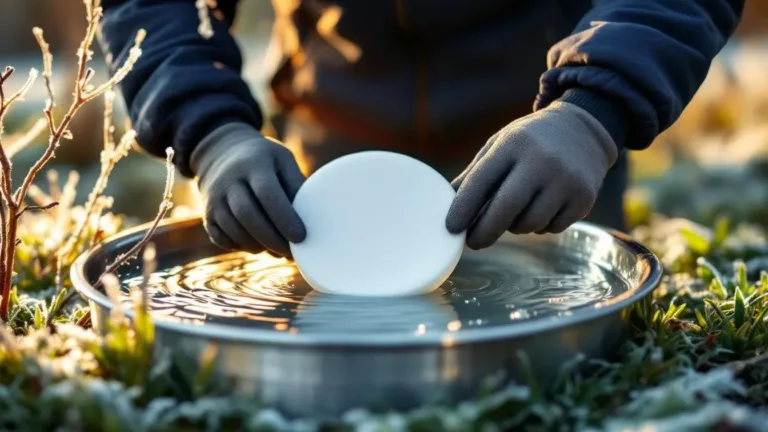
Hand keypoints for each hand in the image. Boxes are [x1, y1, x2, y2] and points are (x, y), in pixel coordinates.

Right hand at [190, 122, 306, 256]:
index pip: (268, 194)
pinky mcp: (207, 216)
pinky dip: (242, 247)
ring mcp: (214, 200)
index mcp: (254, 165)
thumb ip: (296, 185)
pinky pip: (223, 239)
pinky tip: (258, 245)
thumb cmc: (262, 159)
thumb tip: (314, 216)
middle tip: (292, 253)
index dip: (284, 218)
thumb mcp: (282, 160)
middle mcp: (229, 182)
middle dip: (272, 238)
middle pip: (248, 215)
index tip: (301, 236)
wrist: (219, 153)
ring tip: (278, 251)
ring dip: (258, 246)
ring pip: (234, 231)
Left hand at [445, 101, 617, 248]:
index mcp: (514, 144)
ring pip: (529, 224)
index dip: (463, 208)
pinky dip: (541, 226)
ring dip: (516, 227)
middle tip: (473, 242)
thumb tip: (445, 206)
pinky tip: (544, 207)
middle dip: (485, 231)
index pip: (482, 181)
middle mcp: (542, 161)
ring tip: (518, 211)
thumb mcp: (500, 146)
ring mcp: (566, 180)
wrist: (584, 129)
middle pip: (506, 209)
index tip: (450, 228)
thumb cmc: (530, 141)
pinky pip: (552, 228)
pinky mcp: (584, 197)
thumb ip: (475, 175)